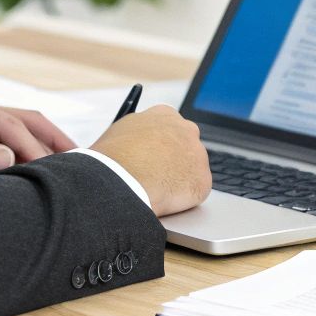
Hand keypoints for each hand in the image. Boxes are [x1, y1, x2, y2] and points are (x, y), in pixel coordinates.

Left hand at [0, 90, 76, 173]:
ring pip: (12, 124)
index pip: (10, 124)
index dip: (34, 148)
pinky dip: (19, 147)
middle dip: (51, 136)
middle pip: (21, 116)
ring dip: (38, 141)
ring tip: (65, 162)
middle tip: (80, 160)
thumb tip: (7, 155)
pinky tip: (29, 164)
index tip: (53, 172)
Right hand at [89, 105, 210, 216]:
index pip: (169, 129)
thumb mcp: (118, 134)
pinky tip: (165, 200)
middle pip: (185, 147)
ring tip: (156, 191)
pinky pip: (194, 192)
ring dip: (178, 180)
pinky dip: (182, 199)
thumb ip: (134, 135)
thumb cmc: (112, 158)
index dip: (160, 146)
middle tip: (157, 176)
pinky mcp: (202, 180)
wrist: (120, 178)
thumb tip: (126, 146)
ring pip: (191, 170)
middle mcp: (185, 129)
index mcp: (163, 114)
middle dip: (175, 161)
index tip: (153, 158)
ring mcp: (197, 154)